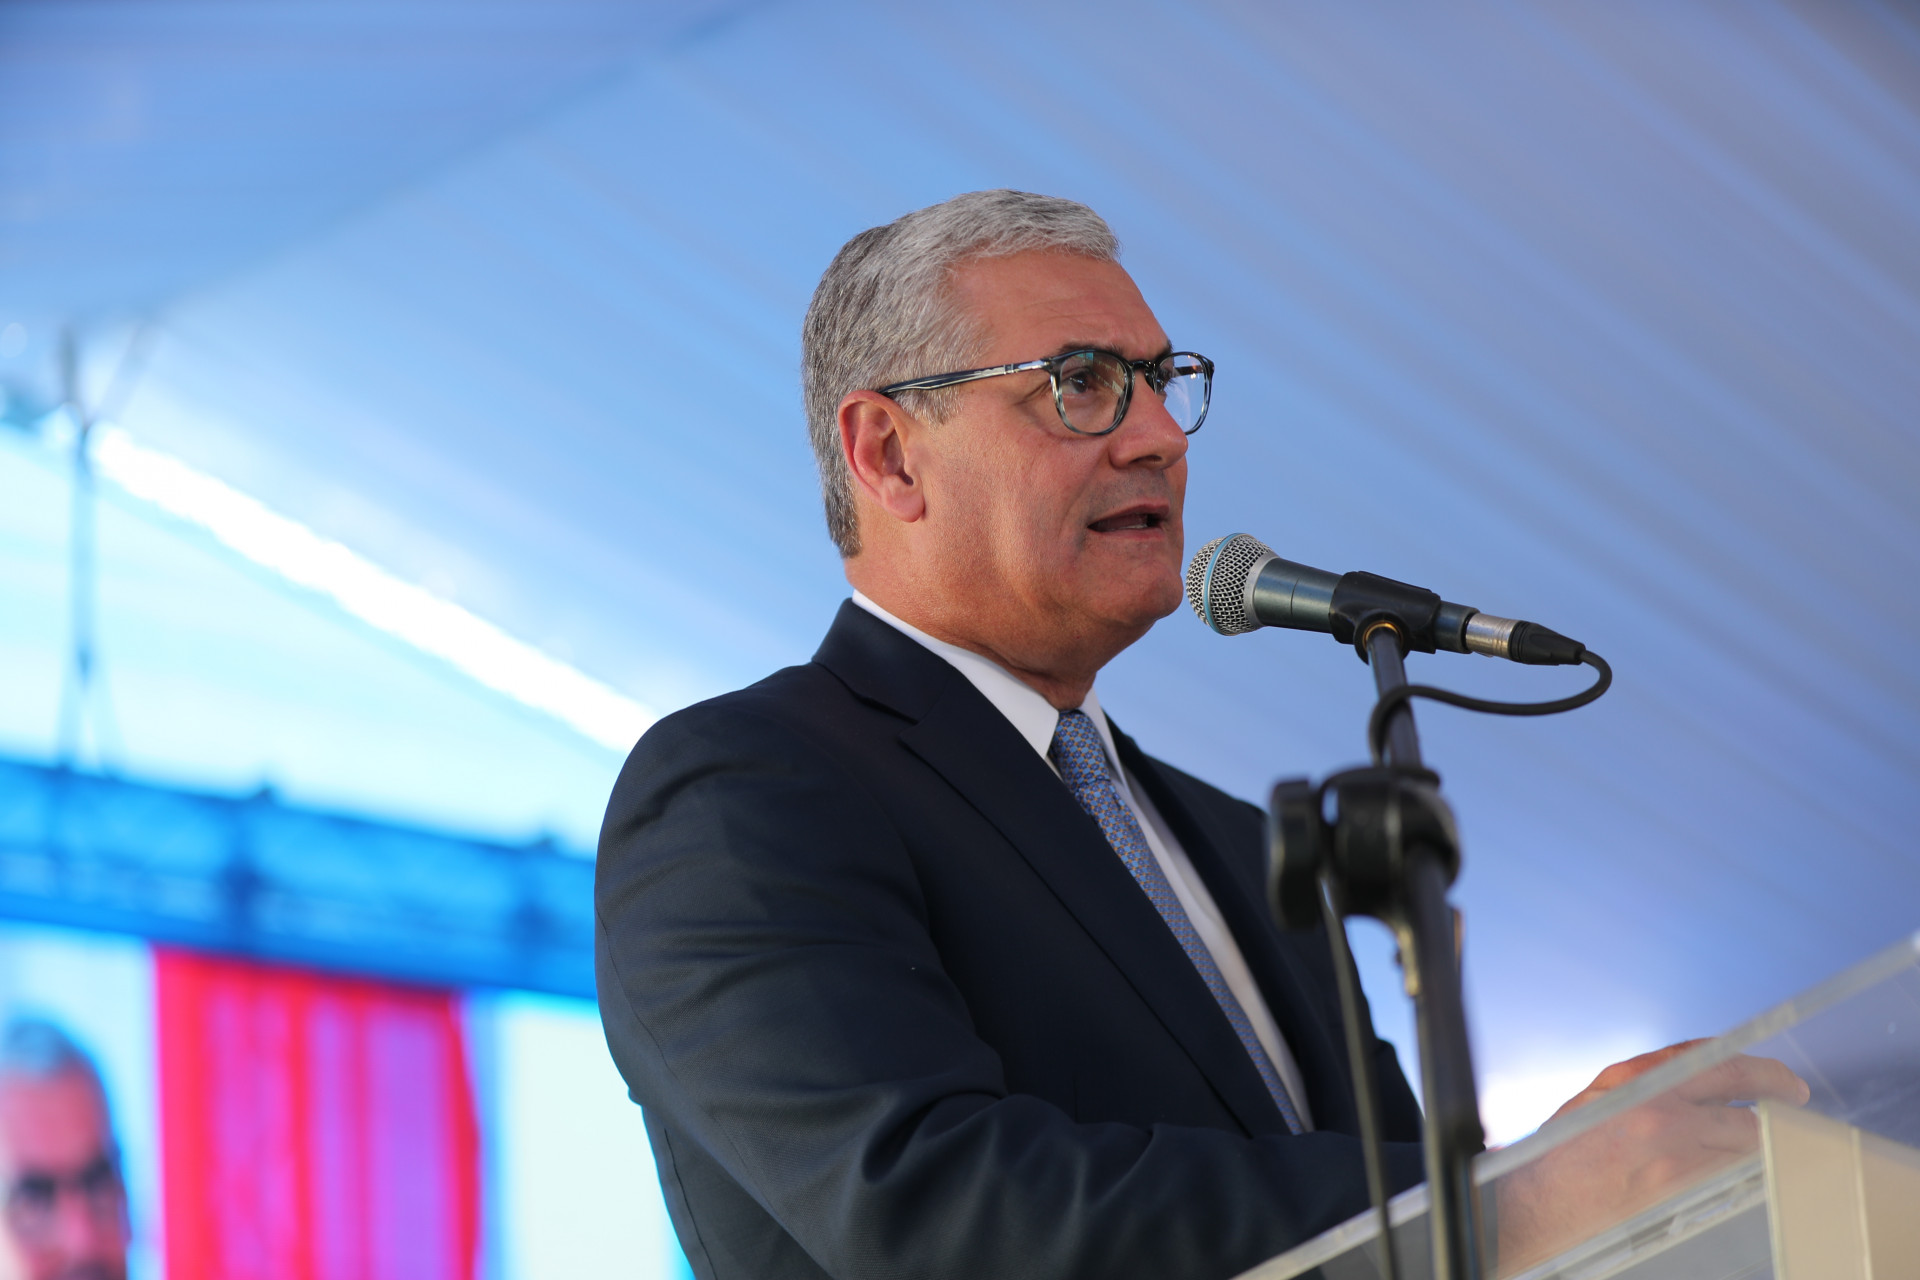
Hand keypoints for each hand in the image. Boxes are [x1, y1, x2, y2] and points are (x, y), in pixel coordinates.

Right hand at [1495, 1040, 1808, 1271]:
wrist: (1537, 1200)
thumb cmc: (1562, 1148)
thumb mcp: (1601, 1093)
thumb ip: (1650, 1075)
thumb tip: (1701, 1066)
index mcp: (1639, 1081)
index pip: (1720, 1064)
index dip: (1763, 1071)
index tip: (1780, 1078)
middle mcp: (1661, 1113)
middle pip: (1745, 1102)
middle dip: (1777, 1099)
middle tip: (1793, 1101)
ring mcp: (1673, 1155)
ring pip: (1744, 1141)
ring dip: (1759, 1135)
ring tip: (1763, 1132)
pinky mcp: (1677, 1190)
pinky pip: (1728, 1171)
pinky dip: (1739, 1161)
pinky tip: (1736, 1160)